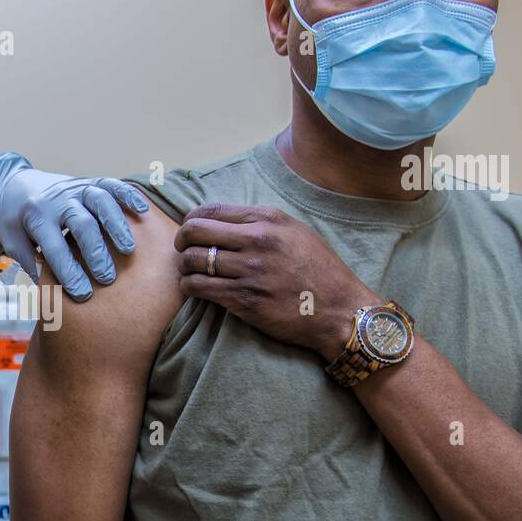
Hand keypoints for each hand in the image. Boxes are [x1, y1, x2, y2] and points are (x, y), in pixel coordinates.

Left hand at [0, 152, 148, 299]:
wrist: (12, 183)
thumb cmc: (13, 220)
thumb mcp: (12, 241)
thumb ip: (30, 262)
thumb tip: (51, 292)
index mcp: (35, 215)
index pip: (54, 246)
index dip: (68, 271)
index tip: (82, 294)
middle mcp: (58, 199)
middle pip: (82, 223)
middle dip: (95, 252)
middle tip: (107, 278)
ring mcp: (75, 187)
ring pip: (100, 201)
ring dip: (116, 226)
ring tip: (128, 250)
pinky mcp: (88, 181)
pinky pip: (111, 184)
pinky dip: (128, 195)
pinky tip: (142, 211)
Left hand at [174, 203, 378, 360]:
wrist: (339, 310)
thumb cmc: (319, 271)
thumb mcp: (297, 232)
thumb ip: (263, 223)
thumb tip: (225, 220)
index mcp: (268, 219)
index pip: (211, 210)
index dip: (192, 219)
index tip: (191, 230)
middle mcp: (257, 241)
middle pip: (195, 231)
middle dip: (182, 240)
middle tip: (183, 250)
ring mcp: (250, 272)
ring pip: (193, 261)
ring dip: (184, 266)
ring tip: (190, 271)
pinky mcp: (244, 300)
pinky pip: (199, 288)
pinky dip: (190, 287)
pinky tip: (195, 288)